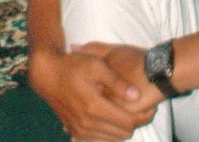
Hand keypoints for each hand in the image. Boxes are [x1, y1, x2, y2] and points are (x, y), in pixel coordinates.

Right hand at [28, 48, 155, 140]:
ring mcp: (81, 130)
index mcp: (95, 107)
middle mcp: (88, 123)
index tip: (151, 107)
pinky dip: (109, 133)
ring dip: (122, 128)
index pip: (127, 122)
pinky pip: (99, 140)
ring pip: (112, 139)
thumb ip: (117, 81)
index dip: (143, 117)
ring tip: (128, 112)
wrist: (47, 75)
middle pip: (123, 133)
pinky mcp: (76, 132)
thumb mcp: (95, 64)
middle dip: (134, 122)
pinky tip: (112, 119)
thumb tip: (136, 95)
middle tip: (141, 109)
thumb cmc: (72, 66)